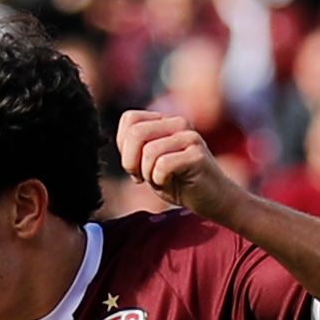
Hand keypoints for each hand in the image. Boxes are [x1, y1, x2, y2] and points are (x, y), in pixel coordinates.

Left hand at [117, 106, 242, 213]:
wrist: (213, 200)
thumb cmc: (179, 183)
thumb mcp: (149, 164)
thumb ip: (134, 149)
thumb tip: (106, 140)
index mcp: (165, 121)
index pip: (130, 119)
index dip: (124, 146)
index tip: (134, 166)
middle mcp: (178, 123)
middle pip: (135, 133)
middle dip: (130, 161)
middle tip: (141, 177)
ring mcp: (189, 137)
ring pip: (148, 151)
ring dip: (148, 173)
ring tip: (159, 180)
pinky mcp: (197, 155)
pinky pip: (163, 165)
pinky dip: (159, 180)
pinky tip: (170, 183)